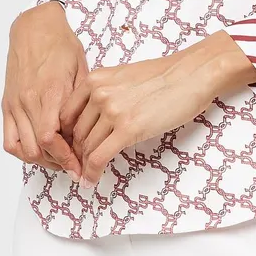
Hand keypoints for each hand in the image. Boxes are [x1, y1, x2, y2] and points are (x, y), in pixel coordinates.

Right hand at [2, 1, 86, 178]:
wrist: (34, 27)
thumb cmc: (61, 44)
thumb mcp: (80, 67)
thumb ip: (81, 100)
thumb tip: (87, 128)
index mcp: (50, 91)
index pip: (51, 138)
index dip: (66, 156)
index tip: (80, 164)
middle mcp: (28, 100)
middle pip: (37, 148)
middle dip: (57, 162)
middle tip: (74, 166)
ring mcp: (15, 104)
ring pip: (22, 148)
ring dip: (41, 160)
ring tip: (58, 160)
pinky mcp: (7, 104)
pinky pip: (8, 138)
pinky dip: (22, 151)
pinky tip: (38, 150)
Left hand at [58, 31, 244, 186]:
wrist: (190, 74)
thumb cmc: (163, 76)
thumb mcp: (123, 77)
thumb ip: (104, 94)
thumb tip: (94, 120)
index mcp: (95, 79)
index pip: (65, 115)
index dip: (66, 136)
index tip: (72, 148)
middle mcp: (99, 93)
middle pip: (76, 134)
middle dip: (76, 154)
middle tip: (79, 167)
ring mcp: (112, 111)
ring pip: (86, 147)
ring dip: (84, 166)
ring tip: (86, 176)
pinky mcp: (128, 129)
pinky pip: (99, 157)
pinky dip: (92, 173)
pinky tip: (92, 180)